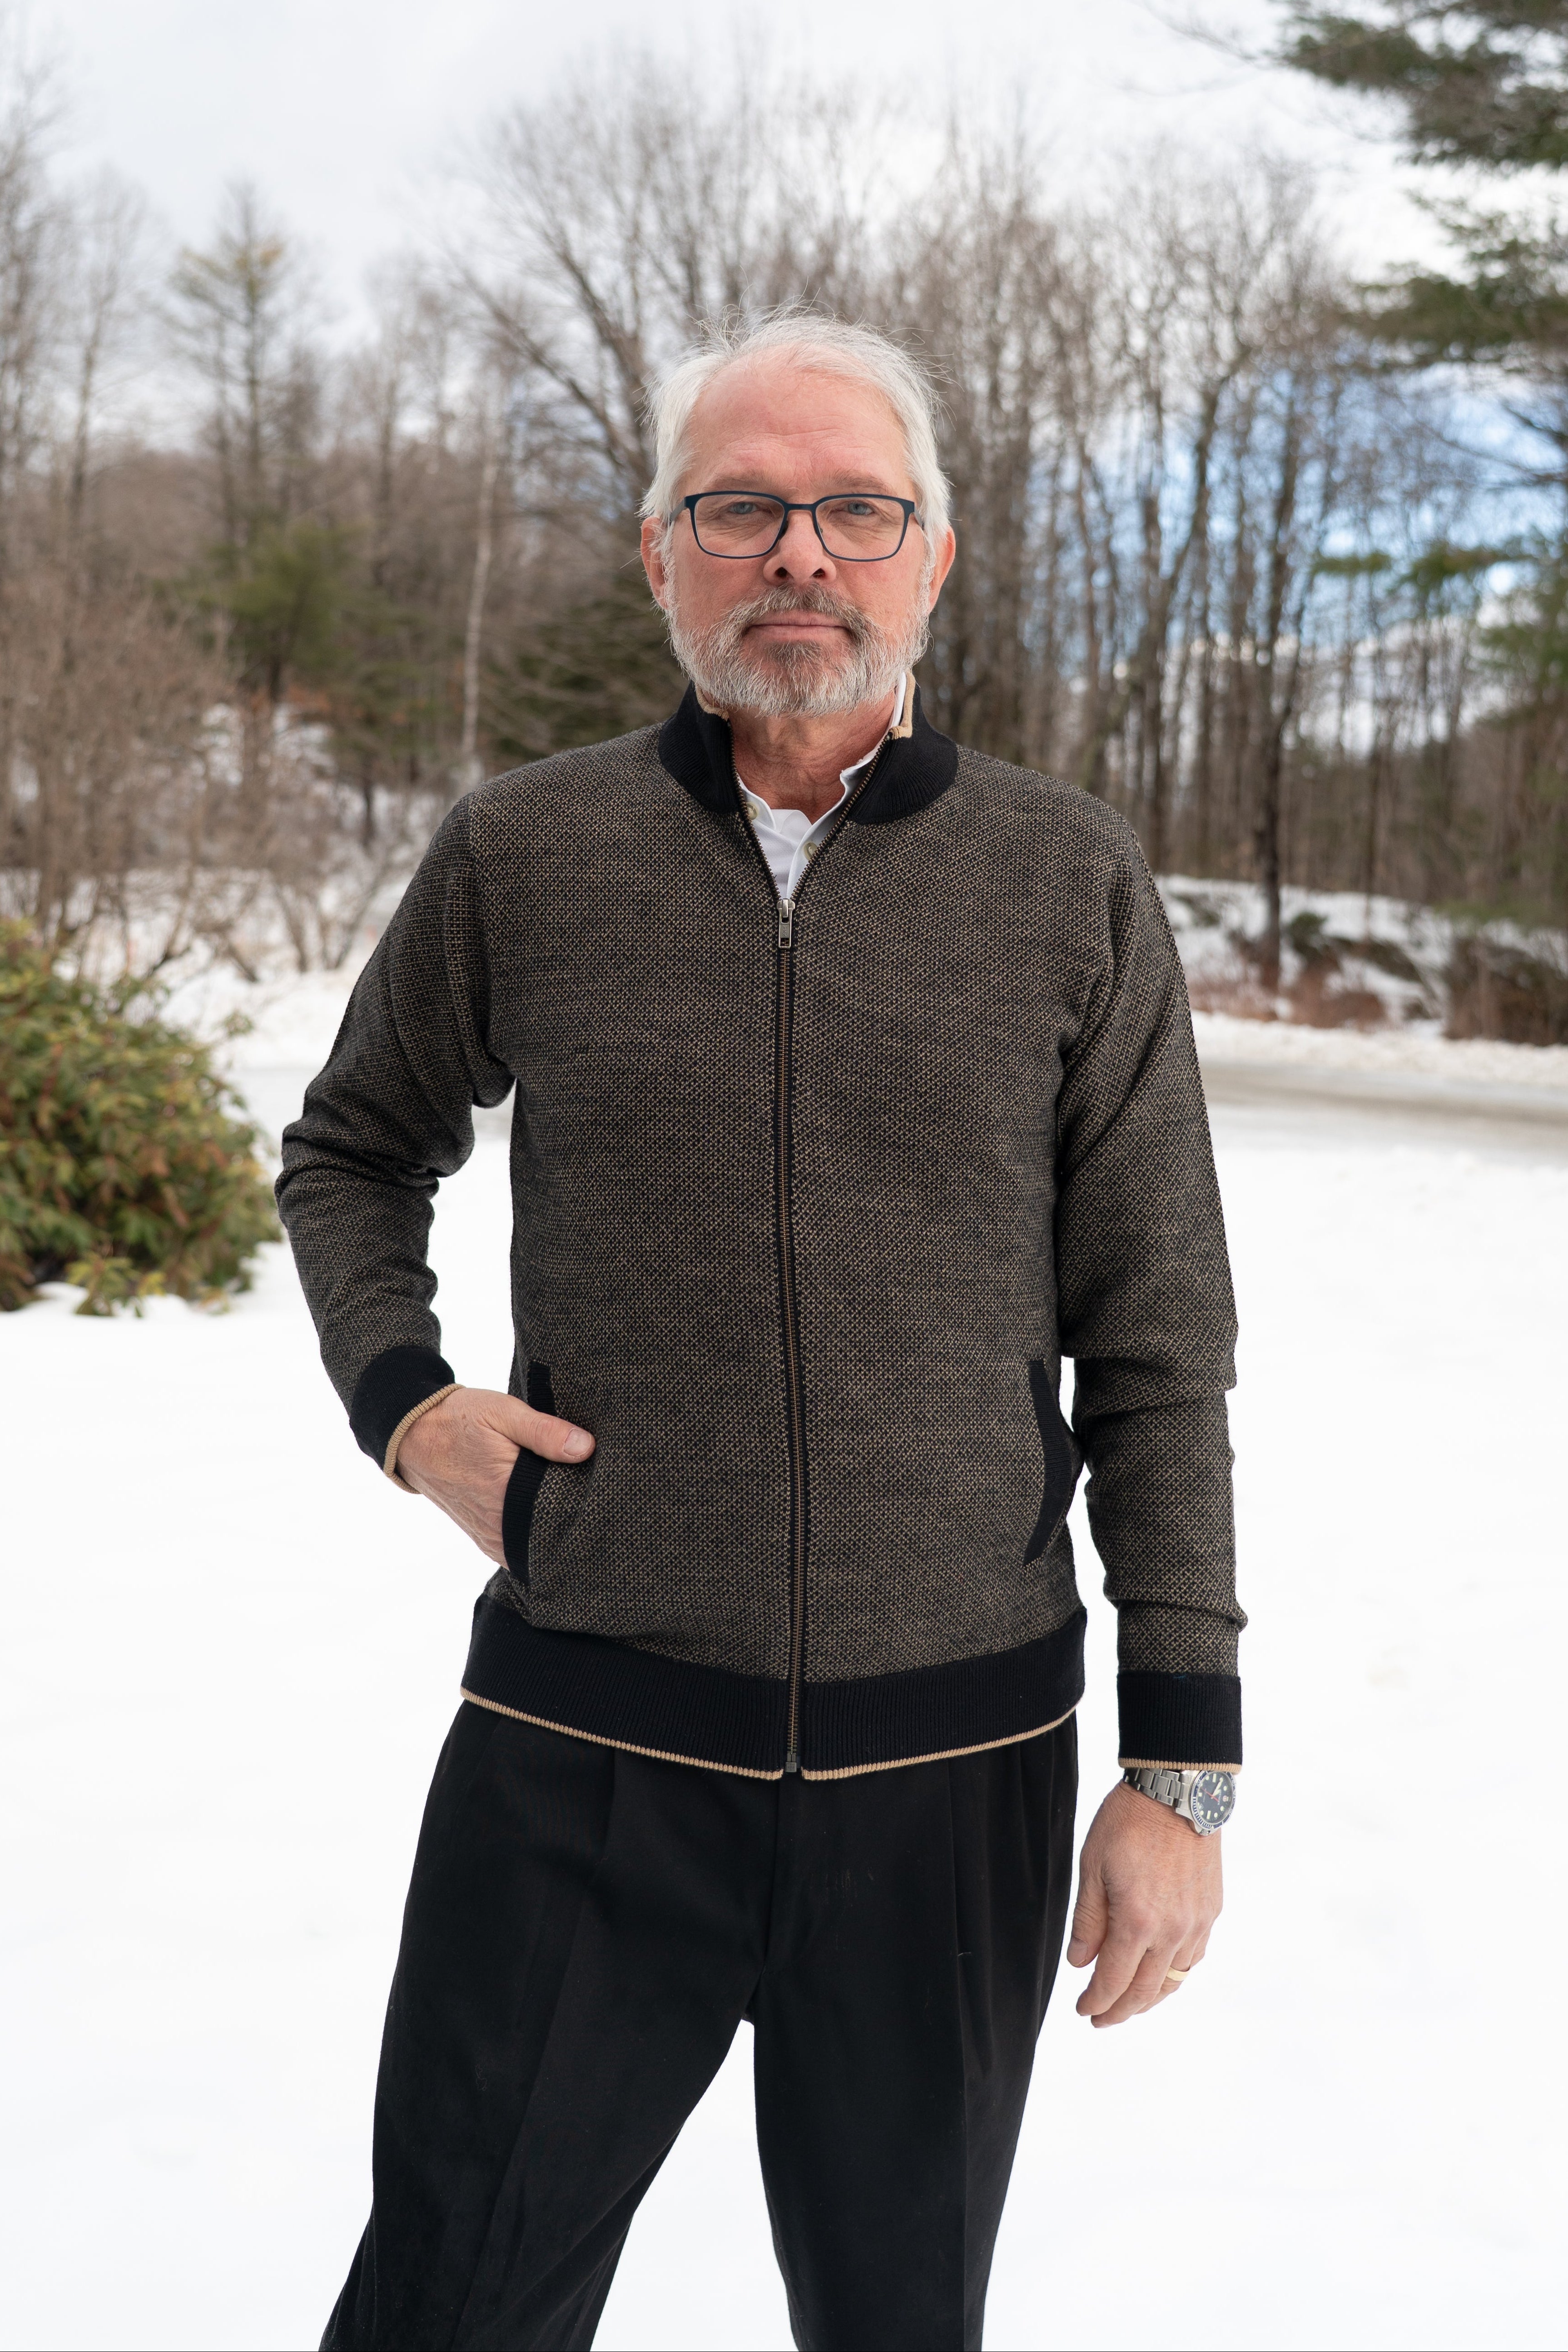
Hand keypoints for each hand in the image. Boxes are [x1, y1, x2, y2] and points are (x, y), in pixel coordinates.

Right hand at [395, 1386, 593, 1562]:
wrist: (413, 1435)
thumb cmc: (459, 1419)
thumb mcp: (503, 1412)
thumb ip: (545, 1431)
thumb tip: (586, 1448)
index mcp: (503, 1492)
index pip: (558, 1516)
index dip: (584, 1510)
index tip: (604, 1499)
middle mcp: (495, 1524)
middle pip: (549, 1538)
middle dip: (573, 1526)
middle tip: (598, 1509)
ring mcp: (488, 1536)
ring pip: (533, 1551)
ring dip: (553, 1536)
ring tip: (579, 1516)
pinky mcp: (483, 1538)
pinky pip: (517, 1552)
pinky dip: (534, 1543)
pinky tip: (551, 1526)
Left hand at [1066, 1780, 1221, 2026]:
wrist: (1177, 1789)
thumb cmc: (1129, 1821)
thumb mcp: (1092, 1867)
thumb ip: (1088, 1920)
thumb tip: (1080, 1963)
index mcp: (1138, 1921)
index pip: (1114, 1981)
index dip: (1096, 2002)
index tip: (1082, 2010)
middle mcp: (1173, 1930)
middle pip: (1146, 1991)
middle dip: (1120, 2011)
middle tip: (1100, 2018)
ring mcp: (1197, 1922)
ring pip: (1174, 1979)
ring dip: (1150, 1997)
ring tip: (1128, 2002)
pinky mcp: (1212, 1909)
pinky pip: (1194, 1957)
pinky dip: (1175, 1973)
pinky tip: (1161, 1973)